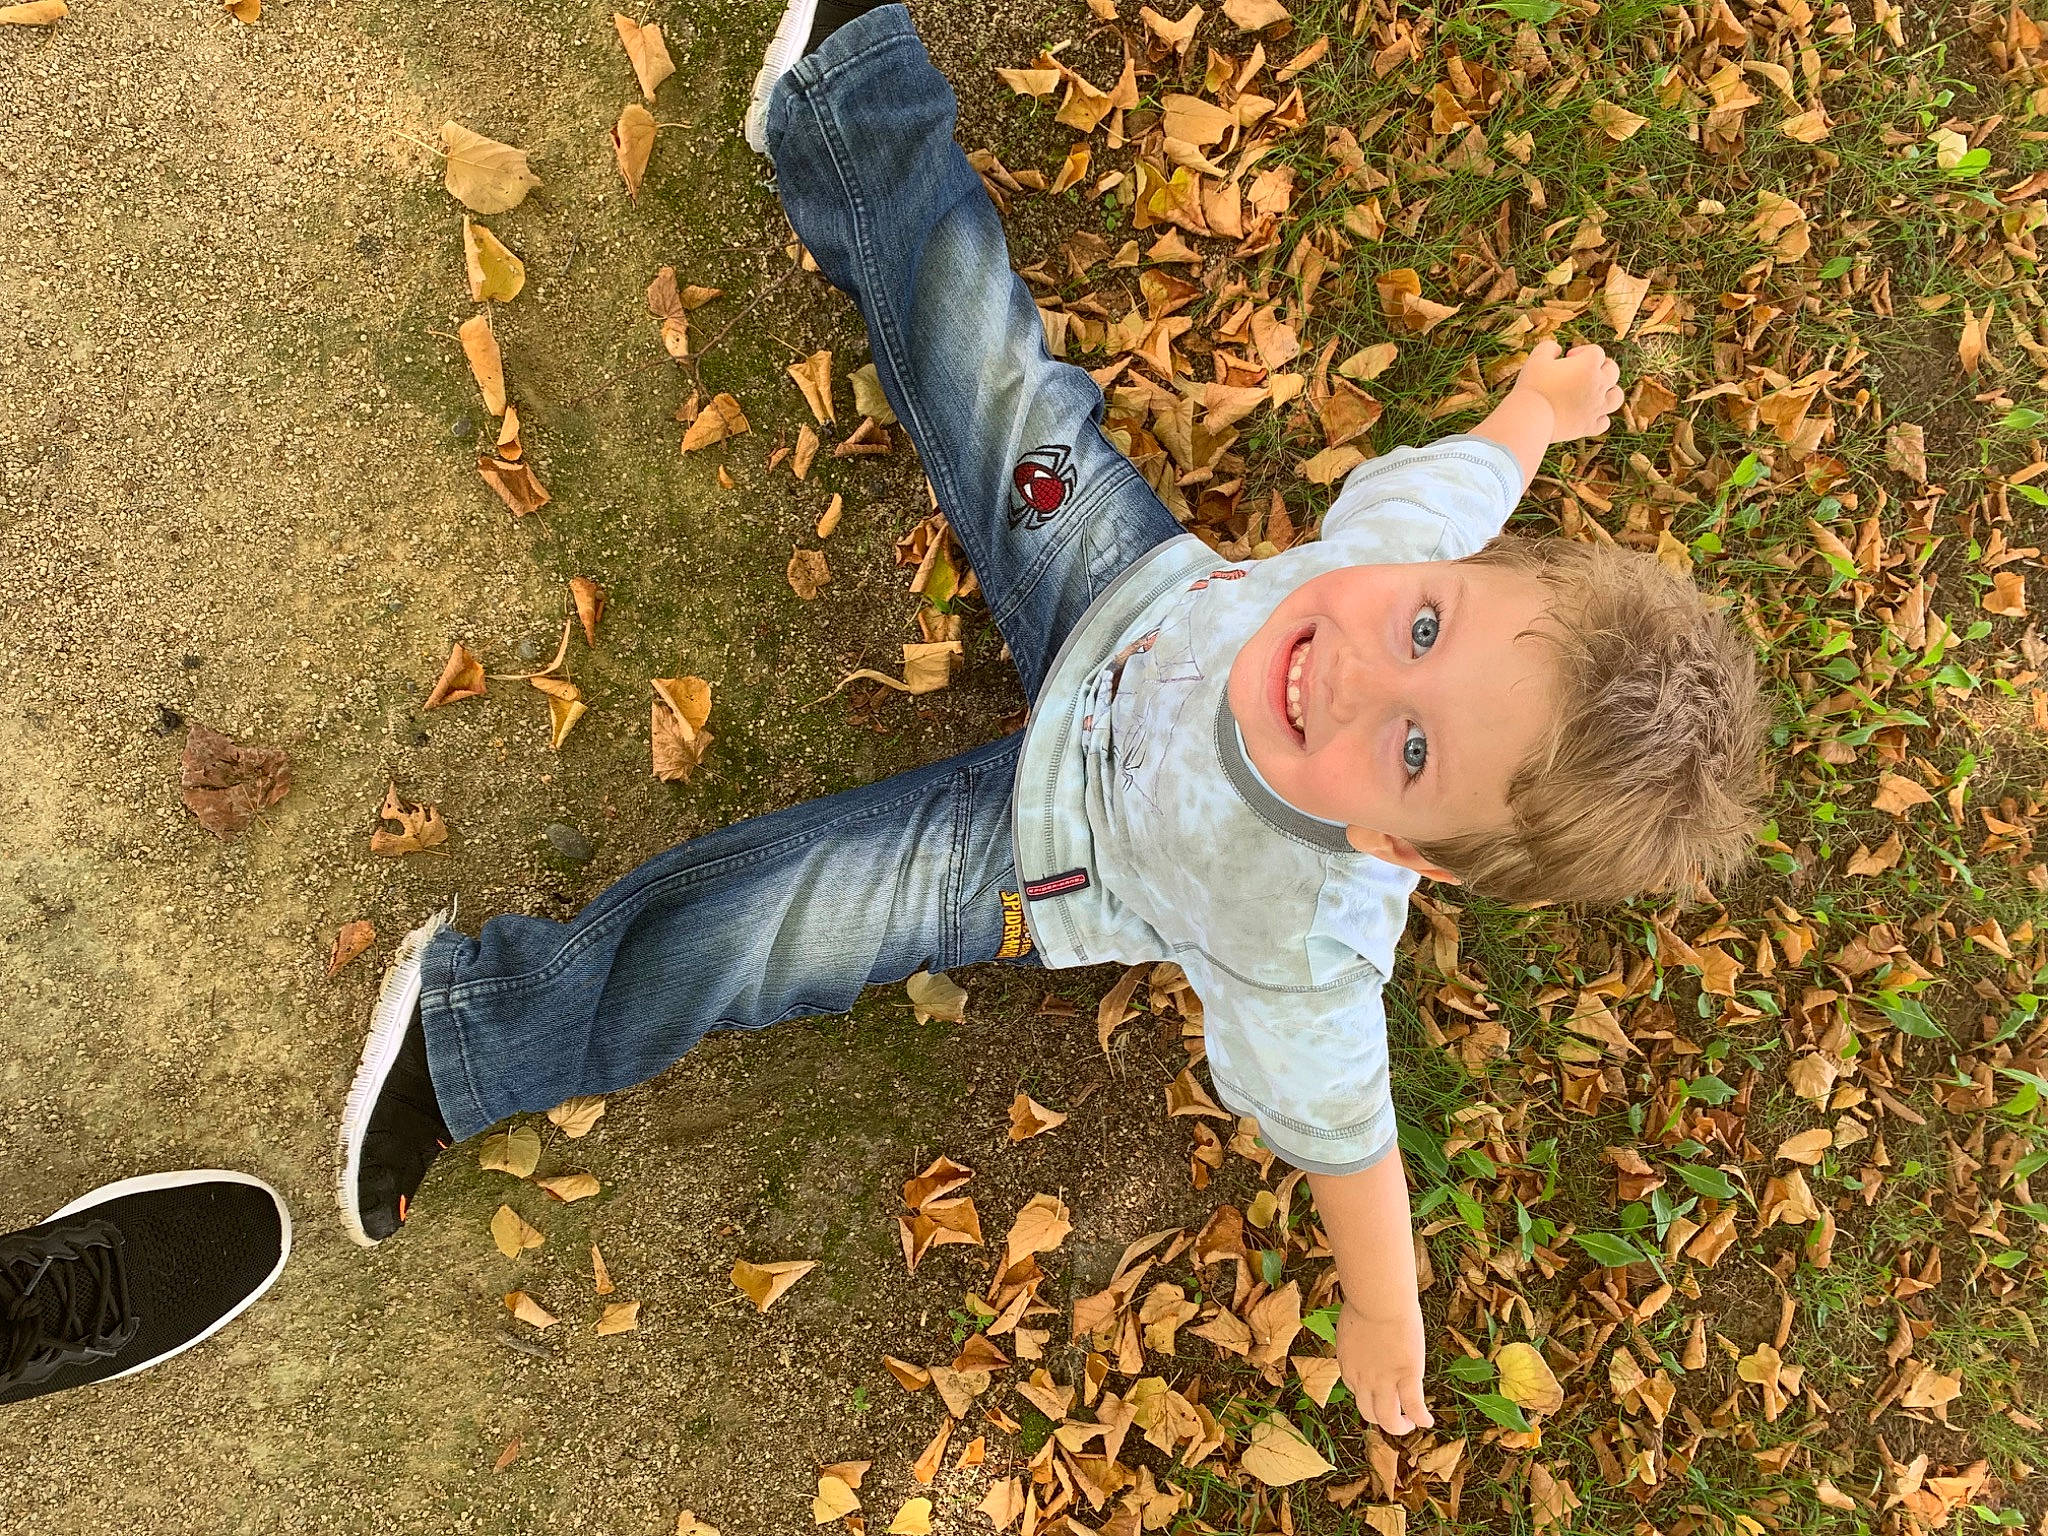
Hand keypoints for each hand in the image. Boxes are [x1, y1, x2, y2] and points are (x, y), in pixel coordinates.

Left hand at [1336, 1298, 1434, 1434]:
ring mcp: (1384, 1380)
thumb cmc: (1365, 1301)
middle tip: (1395, 1418)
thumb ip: (1356, 1339)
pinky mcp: (1406, 1376)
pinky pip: (1413, 1406)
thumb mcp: (1351, 1325)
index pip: (1356, 1392)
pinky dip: (1420, 1418)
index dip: (1369, 1396)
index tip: (1380, 1392)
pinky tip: (1427, 1421)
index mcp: (1348, 1366)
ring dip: (1399, 1426)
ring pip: (1388, 1418)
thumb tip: (1361, 1334)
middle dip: (1381, 1419)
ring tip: (1409, 1425)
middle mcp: (1363, 1379)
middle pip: (1369, 1412)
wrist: (1378, 1299)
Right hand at [1512, 337, 1623, 441]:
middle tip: (1583, 372)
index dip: (1582, 351)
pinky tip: (1588, 415)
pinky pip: (1604, 422)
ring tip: (1597, 393)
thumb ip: (1549, 347)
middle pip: (1612, 370)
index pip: (1596, 351)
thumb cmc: (1533, 386)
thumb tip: (1557, 349)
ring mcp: (1597, 407)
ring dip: (1610, 392)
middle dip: (1600, 367)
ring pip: (1616, 396)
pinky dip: (1599, 418)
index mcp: (1588, 365)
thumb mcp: (1536, 358)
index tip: (1567, 357)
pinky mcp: (1589, 427)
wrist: (1530, 418)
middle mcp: (1599, 385)